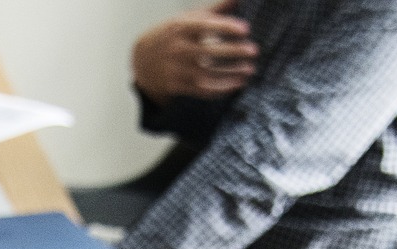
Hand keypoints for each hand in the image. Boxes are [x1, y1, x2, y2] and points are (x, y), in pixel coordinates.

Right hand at [131, 0, 257, 104]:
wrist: (142, 60)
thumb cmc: (170, 36)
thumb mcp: (186, 19)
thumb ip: (213, 10)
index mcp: (180, 28)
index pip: (205, 26)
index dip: (226, 27)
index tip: (245, 29)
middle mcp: (177, 49)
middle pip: (209, 51)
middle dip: (233, 51)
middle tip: (253, 50)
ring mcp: (177, 69)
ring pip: (208, 73)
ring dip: (231, 73)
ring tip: (249, 69)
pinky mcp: (178, 86)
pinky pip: (203, 90)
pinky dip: (222, 88)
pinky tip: (237, 83)